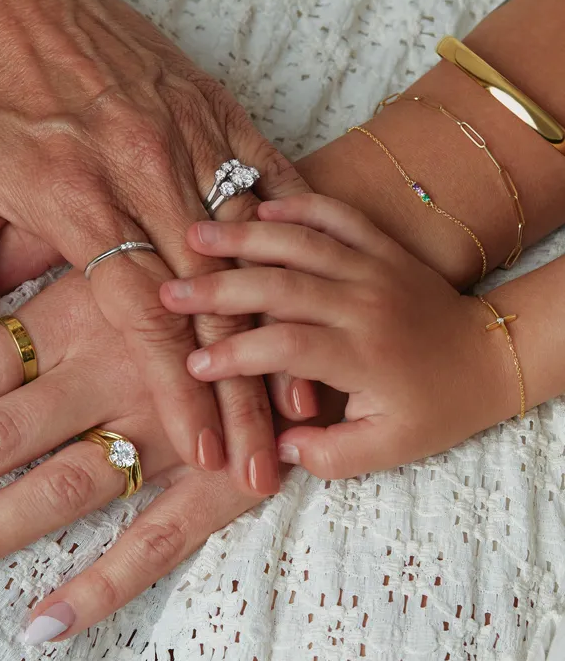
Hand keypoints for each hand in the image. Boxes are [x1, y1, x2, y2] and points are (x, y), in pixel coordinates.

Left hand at [0, 0, 310, 492]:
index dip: (177, 390)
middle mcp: (142, 167)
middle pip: (207, 302)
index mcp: (75, 190)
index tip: (204, 452)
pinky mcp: (214, 104)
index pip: (142, 315)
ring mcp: (187, 132)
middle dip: (242, 389)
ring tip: (309, 395)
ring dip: (281, 330)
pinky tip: (321, 292)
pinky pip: (269, 175)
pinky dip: (296, 242)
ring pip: (249, 254)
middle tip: (266, 459)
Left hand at [0, 269, 260, 640]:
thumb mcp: (128, 233)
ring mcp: (171, 425)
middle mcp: (120, 366)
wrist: (319, 280)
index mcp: (88, 301)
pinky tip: (46, 624)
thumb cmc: (214, 253)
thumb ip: (39, 259)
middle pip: (3, 431)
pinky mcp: (219, 471)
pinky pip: (157, 537)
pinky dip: (103, 583)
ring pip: (67, 485)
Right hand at [160, 194, 516, 478]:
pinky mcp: (382, 248)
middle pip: (279, 286)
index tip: (193, 366)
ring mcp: (373, 268)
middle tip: (170, 291)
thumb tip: (276, 447)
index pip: (283, 348)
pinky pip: (339, 216)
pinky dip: (302, 206)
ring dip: (246, 238)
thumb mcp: (388, 450)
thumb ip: (329, 455)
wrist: (491, 357)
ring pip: (302, 243)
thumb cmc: (439, 407)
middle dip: (219, 289)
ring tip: (198, 233)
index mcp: (361, 355)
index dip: (234, 356)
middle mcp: (362, 304)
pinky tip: (264, 205)